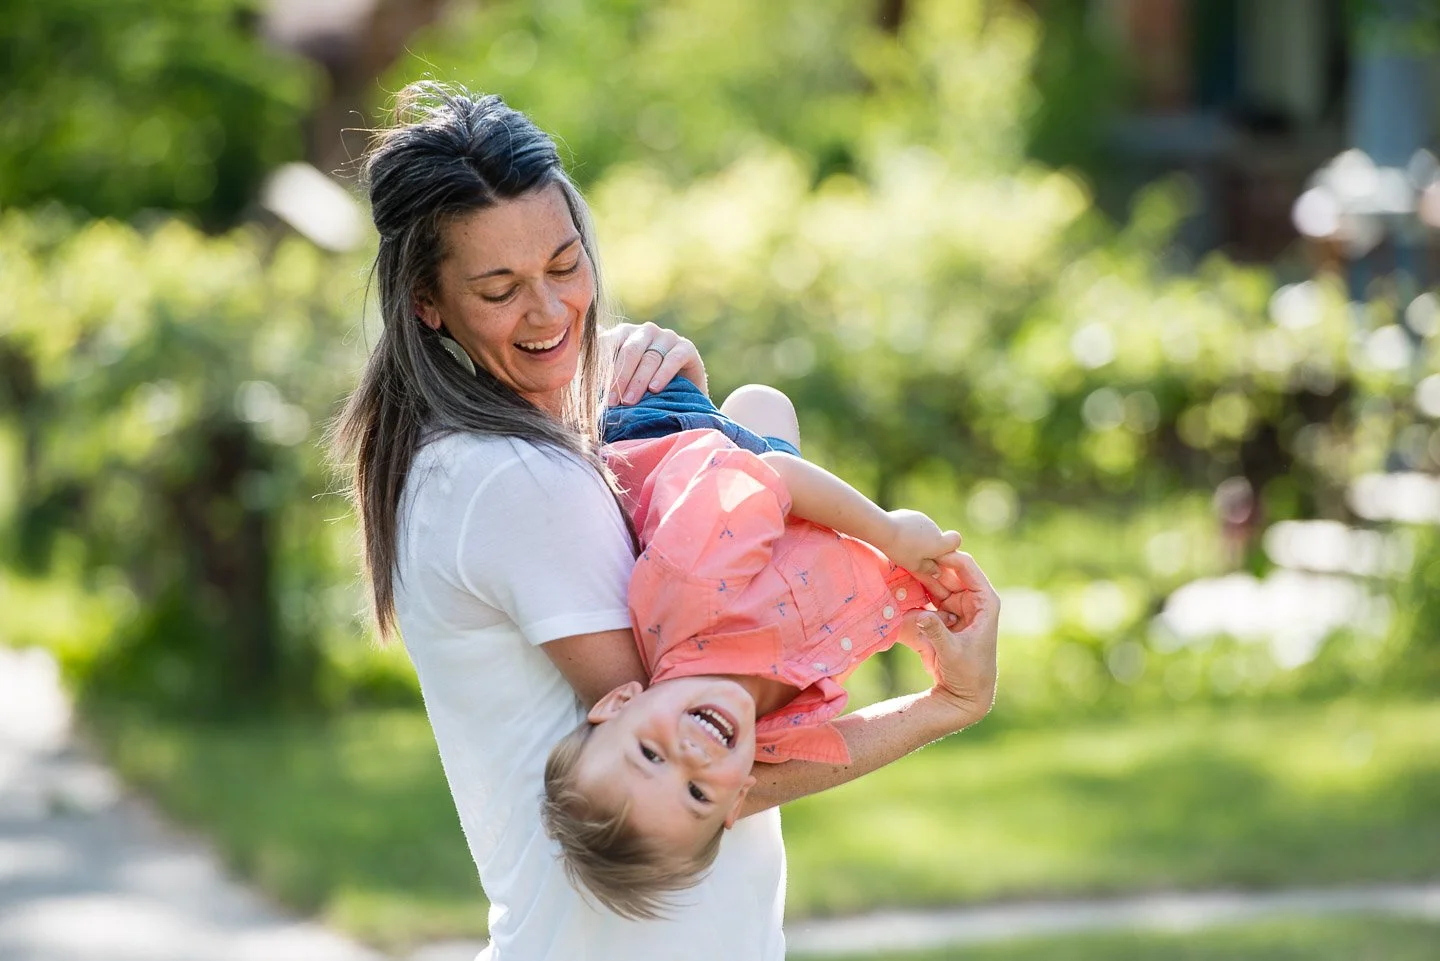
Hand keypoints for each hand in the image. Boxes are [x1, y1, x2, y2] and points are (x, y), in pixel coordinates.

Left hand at [601, 321, 707, 405]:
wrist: (681, 394)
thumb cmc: (640, 388)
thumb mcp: (617, 380)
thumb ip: (596, 373)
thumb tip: (562, 376)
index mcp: (623, 334)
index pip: (609, 345)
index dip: (602, 369)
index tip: (594, 392)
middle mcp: (644, 331)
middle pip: (629, 352)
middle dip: (619, 379)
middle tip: (612, 402)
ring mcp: (666, 337)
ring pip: (650, 358)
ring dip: (638, 381)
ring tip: (630, 402)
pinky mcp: (686, 348)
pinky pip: (673, 359)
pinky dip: (663, 375)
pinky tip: (654, 389)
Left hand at [881, 509, 961, 577]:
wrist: (884, 529)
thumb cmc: (901, 550)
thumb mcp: (914, 566)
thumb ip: (928, 569)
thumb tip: (937, 572)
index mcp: (938, 542)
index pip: (956, 540)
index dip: (951, 546)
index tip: (940, 553)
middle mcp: (934, 528)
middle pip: (938, 537)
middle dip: (931, 546)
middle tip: (916, 555)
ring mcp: (924, 519)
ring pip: (927, 531)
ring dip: (920, 538)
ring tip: (904, 545)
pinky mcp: (913, 514)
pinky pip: (917, 525)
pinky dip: (912, 530)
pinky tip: (899, 536)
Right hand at [910, 551, 998, 727]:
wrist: (964, 695)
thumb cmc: (968, 674)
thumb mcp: (952, 652)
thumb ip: (935, 632)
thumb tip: (919, 614)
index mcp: (984, 602)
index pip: (966, 567)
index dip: (946, 557)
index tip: (923, 552)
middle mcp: (971, 599)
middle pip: (948, 572)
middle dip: (927, 565)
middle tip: (903, 557)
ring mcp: (957, 606)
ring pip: (935, 583)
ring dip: (918, 578)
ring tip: (897, 568)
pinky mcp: (943, 615)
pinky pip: (927, 597)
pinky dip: (915, 593)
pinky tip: (898, 585)